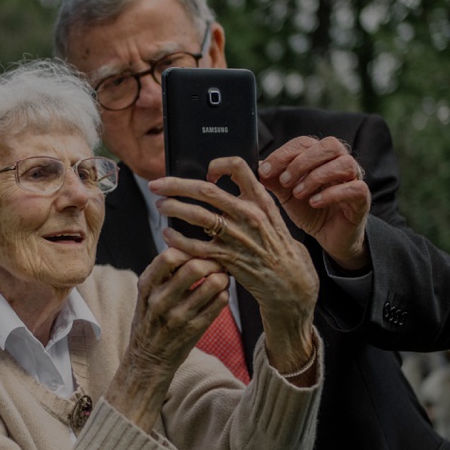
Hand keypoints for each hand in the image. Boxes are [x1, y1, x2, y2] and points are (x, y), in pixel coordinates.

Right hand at [105, 248, 228, 430]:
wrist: (147, 360)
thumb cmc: (149, 320)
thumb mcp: (145, 293)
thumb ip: (161, 271)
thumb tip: (184, 244)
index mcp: (146, 287)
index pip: (169, 256)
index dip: (187, 249)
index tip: (195, 252)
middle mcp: (161, 301)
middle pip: (194, 268)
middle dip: (211, 261)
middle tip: (217, 262)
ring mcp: (179, 317)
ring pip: (212, 285)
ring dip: (222, 277)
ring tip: (221, 277)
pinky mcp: (195, 330)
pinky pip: (219, 304)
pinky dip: (224, 295)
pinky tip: (221, 294)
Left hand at [150, 157, 318, 372]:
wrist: (292, 284)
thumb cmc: (280, 250)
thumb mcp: (274, 218)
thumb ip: (252, 203)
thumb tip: (224, 188)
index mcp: (261, 201)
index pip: (239, 168)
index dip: (218, 164)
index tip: (206, 171)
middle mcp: (249, 215)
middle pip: (206, 190)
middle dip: (176, 185)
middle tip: (157, 184)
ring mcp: (239, 237)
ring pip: (198, 216)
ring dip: (174, 208)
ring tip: (160, 205)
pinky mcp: (229, 259)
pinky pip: (196, 247)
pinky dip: (178, 239)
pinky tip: (167, 235)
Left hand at [257, 136, 370, 271]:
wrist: (328, 236)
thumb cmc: (308, 209)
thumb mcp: (285, 194)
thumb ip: (273, 179)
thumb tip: (253, 167)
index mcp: (320, 156)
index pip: (304, 142)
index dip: (283, 154)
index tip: (265, 171)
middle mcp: (340, 161)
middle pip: (329, 145)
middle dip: (302, 161)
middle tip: (285, 181)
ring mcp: (354, 178)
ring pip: (344, 163)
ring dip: (316, 176)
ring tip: (299, 193)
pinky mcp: (362, 198)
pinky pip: (354, 187)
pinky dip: (332, 193)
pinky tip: (314, 202)